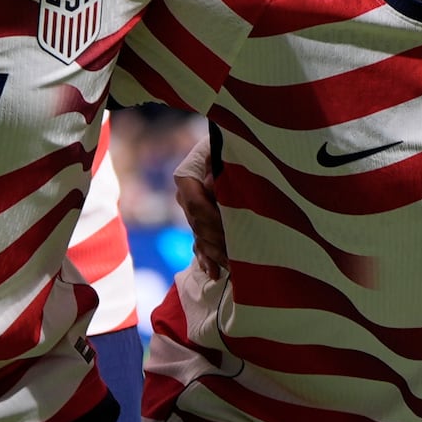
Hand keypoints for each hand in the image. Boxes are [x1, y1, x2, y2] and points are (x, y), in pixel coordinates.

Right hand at [170, 132, 223, 266]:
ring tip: (232, 267)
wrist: (236, 151)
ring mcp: (191, 214)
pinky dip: (207, 260)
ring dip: (216, 254)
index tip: (231, 228)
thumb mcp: (226, 150)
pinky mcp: (200, 226)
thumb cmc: (233, 148)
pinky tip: (215, 273)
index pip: (195, 204)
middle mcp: (184, 197)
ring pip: (200, 238)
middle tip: (237, 253)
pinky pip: (199, 246)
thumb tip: (212, 187)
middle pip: (198, 225)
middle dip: (218, 241)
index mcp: (186, 177)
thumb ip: (217, 165)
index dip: (212, 219)